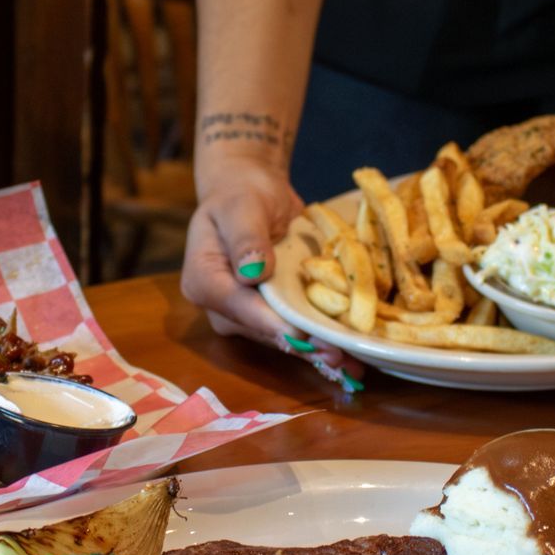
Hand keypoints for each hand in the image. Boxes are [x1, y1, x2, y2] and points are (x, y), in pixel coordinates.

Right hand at [181, 155, 361, 379]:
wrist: (251, 192)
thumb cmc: (242, 195)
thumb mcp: (242, 208)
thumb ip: (246, 239)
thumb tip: (253, 272)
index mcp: (203, 281)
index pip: (238, 307)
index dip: (272, 324)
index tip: (302, 335)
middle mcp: (221, 307)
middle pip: (262, 330)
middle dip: (301, 344)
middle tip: (338, 355)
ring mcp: (245, 314)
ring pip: (280, 337)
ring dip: (315, 349)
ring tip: (351, 361)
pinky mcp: (268, 314)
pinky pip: (291, 331)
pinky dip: (318, 341)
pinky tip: (347, 356)